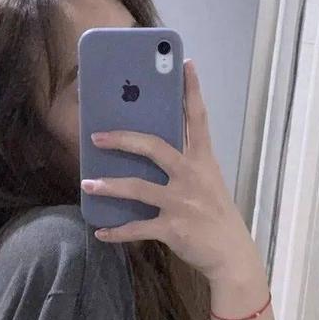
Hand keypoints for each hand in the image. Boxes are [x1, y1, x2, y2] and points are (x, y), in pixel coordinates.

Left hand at [80, 60, 262, 283]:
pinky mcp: (173, 228)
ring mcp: (182, 203)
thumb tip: (153, 152)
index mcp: (203, 161)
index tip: (184, 63)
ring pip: (138, 188)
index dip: (191, 91)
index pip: (198, 119)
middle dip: (123, 139)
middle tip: (97, 136)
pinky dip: (117, 231)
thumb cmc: (216, 215)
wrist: (232, 256)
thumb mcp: (208, 183)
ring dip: (109, 186)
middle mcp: (192, 176)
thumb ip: (186, 165)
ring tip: (86, 185)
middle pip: (154, 147)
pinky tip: (100, 232)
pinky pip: (137, 229)